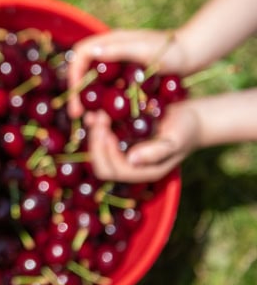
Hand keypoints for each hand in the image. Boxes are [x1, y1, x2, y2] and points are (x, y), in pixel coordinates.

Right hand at [66, 29, 188, 118]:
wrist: (194, 54)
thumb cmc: (173, 51)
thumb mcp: (145, 51)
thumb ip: (119, 50)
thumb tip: (91, 54)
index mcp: (111, 41)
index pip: (80, 55)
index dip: (73, 74)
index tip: (76, 95)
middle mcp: (110, 52)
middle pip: (83, 71)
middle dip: (77, 93)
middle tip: (77, 114)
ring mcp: (117, 64)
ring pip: (94, 83)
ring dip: (88, 101)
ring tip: (90, 120)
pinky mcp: (125, 76)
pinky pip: (107, 89)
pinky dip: (103, 103)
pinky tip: (105, 118)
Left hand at [84, 101, 199, 182]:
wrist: (191, 117)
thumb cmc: (186, 129)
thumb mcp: (175, 140)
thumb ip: (156, 152)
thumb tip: (132, 159)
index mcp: (143, 172)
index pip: (114, 171)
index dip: (105, 152)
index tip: (105, 129)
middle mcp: (130, 166)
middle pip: (101, 164)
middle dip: (96, 142)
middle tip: (98, 118)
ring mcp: (124, 154)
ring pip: (98, 151)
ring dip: (93, 133)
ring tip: (95, 113)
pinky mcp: (120, 140)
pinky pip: (102, 138)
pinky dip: (96, 127)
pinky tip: (95, 112)